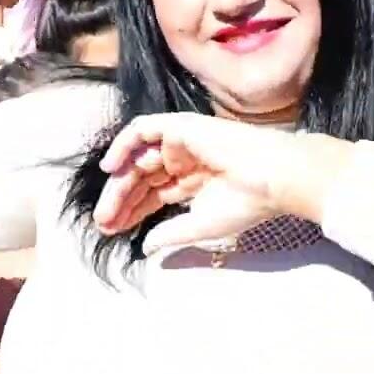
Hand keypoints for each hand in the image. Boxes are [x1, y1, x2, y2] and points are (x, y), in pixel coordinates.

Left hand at [93, 113, 350, 252]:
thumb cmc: (244, 203)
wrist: (270, 178)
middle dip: (120, 200)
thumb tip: (145, 246)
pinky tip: (110, 168)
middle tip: (104, 223)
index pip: (151, 194)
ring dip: (119, 182)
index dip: (130, 211)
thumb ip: (170, 232)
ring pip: (139, 159)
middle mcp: (183, 161)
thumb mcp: (199, 225)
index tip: (111, 230)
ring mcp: (181, 143)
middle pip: (140, 178)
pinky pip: (143, 130)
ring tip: (107, 207)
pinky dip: (123, 145)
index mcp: (191, 182)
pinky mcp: (180, 127)